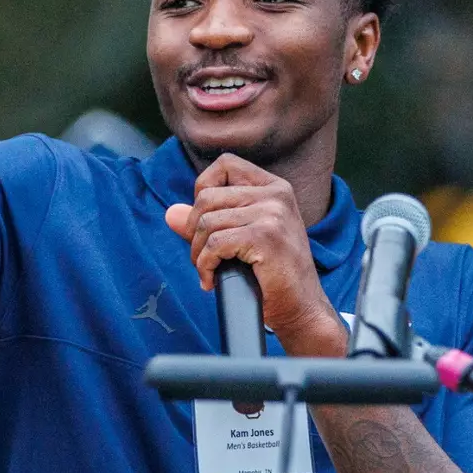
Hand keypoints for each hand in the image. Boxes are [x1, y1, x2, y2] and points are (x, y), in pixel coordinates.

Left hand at [164, 154, 345, 356]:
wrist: (302, 308)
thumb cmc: (274, 276)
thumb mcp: (243, 240)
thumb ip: (209, 222)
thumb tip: (171, 213)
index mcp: (275, 188)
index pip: (225, 164)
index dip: (204, 188)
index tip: (205, 221)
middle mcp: (276, 195)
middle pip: (208, 197)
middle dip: (193, 230)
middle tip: (202, 257)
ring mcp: (272, 214)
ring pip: (207, 222)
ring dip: (198, 253)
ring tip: (208, 271)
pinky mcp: (265, 237)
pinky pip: (214, 244)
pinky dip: (205, 266)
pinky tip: (211, 280)